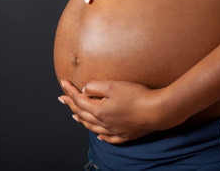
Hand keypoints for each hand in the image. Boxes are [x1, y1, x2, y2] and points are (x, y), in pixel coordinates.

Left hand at [58, 79, 182, 143]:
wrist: (157, 111)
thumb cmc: (137, 96)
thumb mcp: (113, 85)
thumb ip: (95, 87)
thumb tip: (85, 90)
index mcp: (99, 110)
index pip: (79, 99)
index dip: (70, 90)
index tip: (63, 82)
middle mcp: (104, 123)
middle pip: (83, 114)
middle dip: (71, 105)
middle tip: (62, 99)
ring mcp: (114, 130)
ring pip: (93, 127)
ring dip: (82, 120)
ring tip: (75, 116)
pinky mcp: (126, 134)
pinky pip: (109, 138)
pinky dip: (101, 135)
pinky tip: (99, 135)